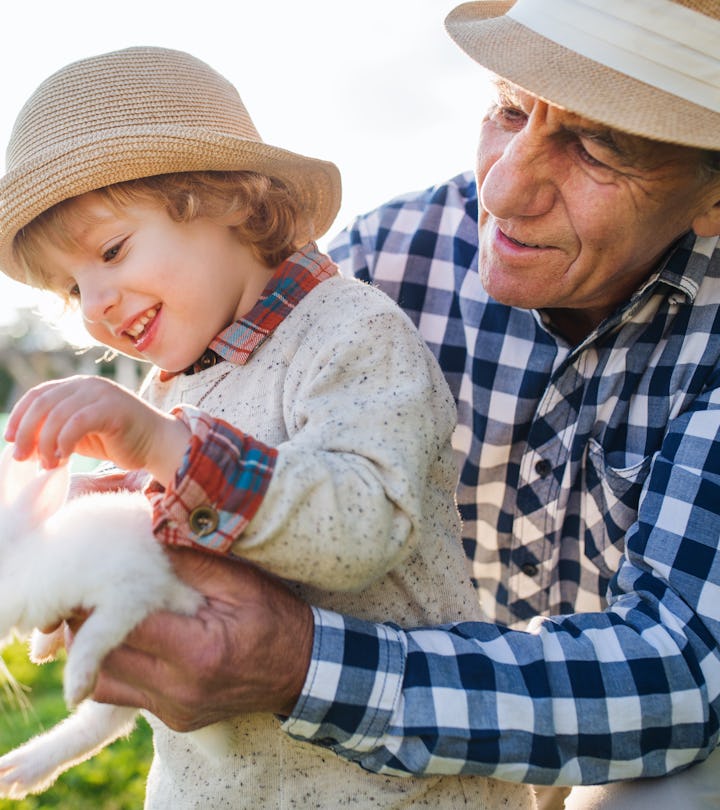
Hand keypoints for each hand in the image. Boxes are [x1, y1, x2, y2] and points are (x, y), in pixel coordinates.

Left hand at [5, 375, 188, 483]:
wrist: (158, 444)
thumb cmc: (119, 441)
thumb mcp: (80, 433)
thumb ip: (56, 431)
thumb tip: (23, 442)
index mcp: (78, 386)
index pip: (38, 394)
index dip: (19, 416)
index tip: (9, 440)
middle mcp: (88, 384)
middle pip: (42, 403)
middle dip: (26, 432)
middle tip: (21, 457)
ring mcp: (101, 394)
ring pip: (57, 415)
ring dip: (45, 443)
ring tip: (48, 465)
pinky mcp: (112, 408)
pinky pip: (76, 423)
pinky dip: (63, 443)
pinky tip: (63, 459)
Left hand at [70, 549, 313, 728]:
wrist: (304, 671)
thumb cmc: (277, 620)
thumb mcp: (243, 583)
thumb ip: (194, 563)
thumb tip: (153, 534)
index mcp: (197, 653)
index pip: (126, 628)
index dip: (101, 603)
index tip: (93, 577)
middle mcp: (180, 690)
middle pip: (105, 661)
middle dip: (89, 627)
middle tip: (87, 594)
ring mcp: (175, 711)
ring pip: (107, 685)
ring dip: (98, 653)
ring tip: (104, 618)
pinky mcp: (174, 720)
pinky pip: (128, 696)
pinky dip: (121, 668)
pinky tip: (133, 641)